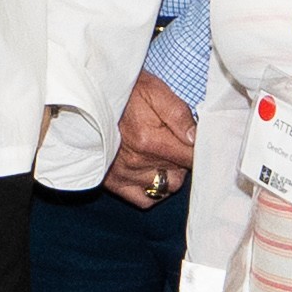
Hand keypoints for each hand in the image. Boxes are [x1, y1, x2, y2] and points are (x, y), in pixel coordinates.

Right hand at [106, 72, 197, 204]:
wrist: (92, 96)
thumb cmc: (126, 92)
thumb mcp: (156, 92)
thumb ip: (179, 115)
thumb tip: (196, 138)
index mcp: (150, 140)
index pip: (191, 158)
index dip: (199, 150)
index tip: (197, 142)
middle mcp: (137, 162)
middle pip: (180, 174)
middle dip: (183, 161)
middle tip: (175, 143)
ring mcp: (125, 174)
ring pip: (166, 188)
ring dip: (170, 174)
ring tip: (163, 156)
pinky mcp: (114, 182)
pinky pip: (144, 199)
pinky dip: (153, 190)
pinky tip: (153, 173)